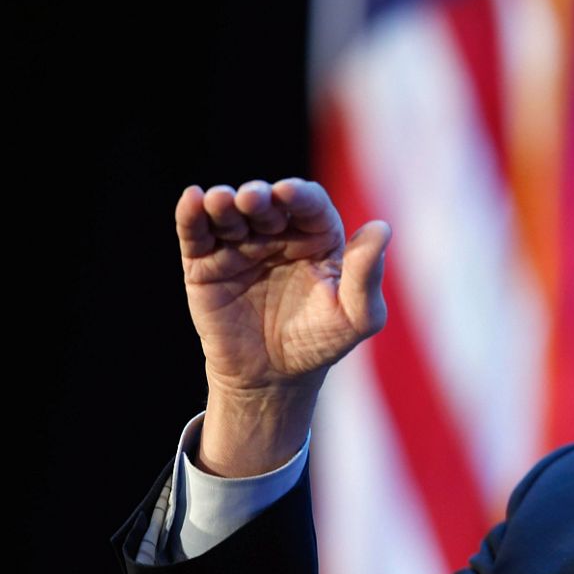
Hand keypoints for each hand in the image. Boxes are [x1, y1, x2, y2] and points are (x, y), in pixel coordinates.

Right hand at [175, 178, 389, 474]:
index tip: (290, 193)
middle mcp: (278, 233)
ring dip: (224, 202)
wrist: (274, 379)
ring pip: (229, 213)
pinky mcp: (205, 264)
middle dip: (259, 196)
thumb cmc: (322, 342)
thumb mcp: (357, 316)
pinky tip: (192, 199)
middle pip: (267, 203)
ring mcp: (240, 246)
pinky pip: (196, 233)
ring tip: (221, 200)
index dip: (299, 196)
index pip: (309, 205)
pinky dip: (191, 215)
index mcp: (318, 236)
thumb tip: (382, 228)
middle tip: (253, 198)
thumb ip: (367, 275)